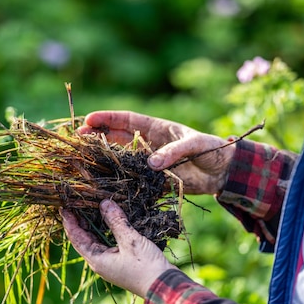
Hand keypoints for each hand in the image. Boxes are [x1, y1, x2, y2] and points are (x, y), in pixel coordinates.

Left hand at [60, 199, 176, 297]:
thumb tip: (104, 203)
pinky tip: (110, 221)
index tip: (64, 206)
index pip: (76, 238)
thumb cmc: (146, 266)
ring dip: (92, 226)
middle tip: (76, 204)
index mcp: (97, 260)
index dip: (70, 222)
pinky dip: (106, 231)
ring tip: (90, 209)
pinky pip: (107, 243)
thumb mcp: (131, 241)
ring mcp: (111, 263)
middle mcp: (100, 263)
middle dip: (79, 222)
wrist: (164, 286)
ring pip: (96, 241)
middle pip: (84, 240)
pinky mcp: (121, 262)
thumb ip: (116, 222)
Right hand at [78, 110, 235, 194]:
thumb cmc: (213, 150)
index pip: (127, 120)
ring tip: (84, 160)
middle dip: (98, 136)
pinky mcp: (154, 181)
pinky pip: (133, 179)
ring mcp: (150, 163)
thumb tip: (151, 164)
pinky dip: (119, 181)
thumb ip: (174, 151)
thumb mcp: (196, 145)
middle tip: (78, 138)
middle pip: (117, 137)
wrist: (225, 173)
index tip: (88, 119)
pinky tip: (104, 184)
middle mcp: (149, 144)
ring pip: (121, 158)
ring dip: (105, 158)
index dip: (107, 118)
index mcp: (157, 128)